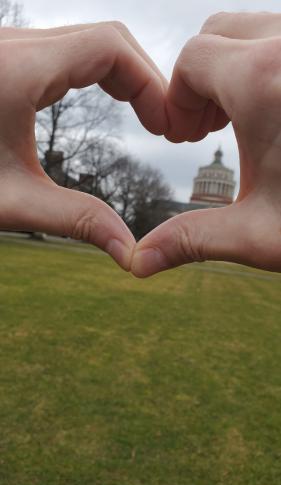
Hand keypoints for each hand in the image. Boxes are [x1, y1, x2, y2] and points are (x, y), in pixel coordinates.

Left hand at [0, 22, 167, 270]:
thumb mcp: (11, 201)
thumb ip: (77, 221)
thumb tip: (130, 252)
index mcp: (18, 71)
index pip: (111, 46)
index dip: (151, 82)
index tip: (166, 127)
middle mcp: (14, 46)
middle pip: (106, 39)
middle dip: (144, 80)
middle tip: (164, 126)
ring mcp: (8, 49)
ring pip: (86, 42)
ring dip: (123, 75)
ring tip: (146, 118)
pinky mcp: (5, 60)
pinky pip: (65, 52)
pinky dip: (98, 73)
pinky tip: (108, 105)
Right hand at [132, 12, 280, 276]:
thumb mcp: (259, 234)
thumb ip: (192, 240)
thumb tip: (139, 263)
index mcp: (263, 82)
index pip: (191, 59)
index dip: (177, 98)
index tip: (185, 136)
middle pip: (217, 33)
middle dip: (202, 79)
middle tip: (209, 128)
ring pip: (255, 30)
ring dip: (235, 69)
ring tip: (245, 121)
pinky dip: (268, 65)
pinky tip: (278, 114)